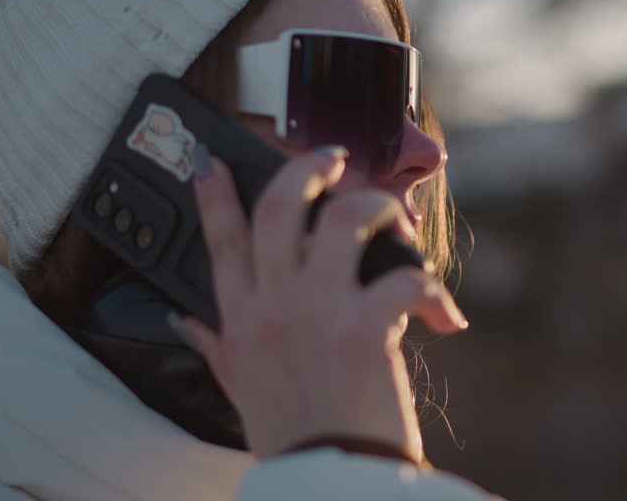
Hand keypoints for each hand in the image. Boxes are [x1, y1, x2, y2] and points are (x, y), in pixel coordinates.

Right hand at [177, 148, 468, 462]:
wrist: (328, 482)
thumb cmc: (291, 434)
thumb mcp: (239, 388)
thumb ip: (214, 346)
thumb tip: (185, 321)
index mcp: (239, 320)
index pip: (220, 241)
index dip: (214, 194)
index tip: (213, 161)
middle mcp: (273, 307)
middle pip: (278, 207)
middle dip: (306, 168)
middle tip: (332, 159)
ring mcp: (317, 312)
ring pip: (343, 218)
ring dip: (378, 208)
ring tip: (395, 219)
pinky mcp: (364, 326)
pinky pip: (404, 275)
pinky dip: (431, 289)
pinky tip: (442, 315)